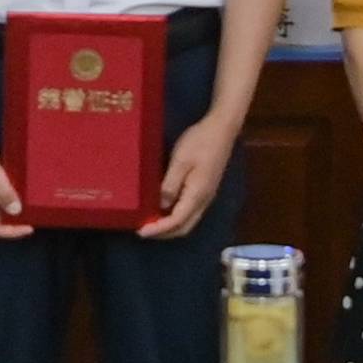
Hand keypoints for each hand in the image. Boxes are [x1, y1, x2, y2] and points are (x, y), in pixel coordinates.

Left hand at [142, 109, 243, 238]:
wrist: (221, 129)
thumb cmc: (200, 142)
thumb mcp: (181, 161)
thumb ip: (170, 185)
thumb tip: (161, 206)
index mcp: (197, 195)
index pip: (177, 221)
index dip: (158, 229)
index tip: (140, 232)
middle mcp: (204, 201)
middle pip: (184, 227)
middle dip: (164, 233)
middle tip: (144, 230)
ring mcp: (206, 196)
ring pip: (188, 220)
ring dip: (170, 226)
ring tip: (151, 222)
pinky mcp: (205, 189)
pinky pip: (190, 211)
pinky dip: (176, 216)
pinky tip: (163, 208)